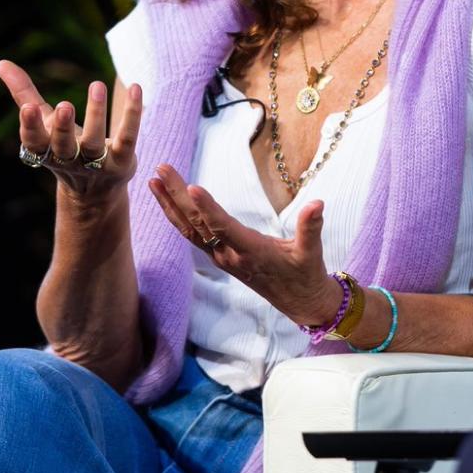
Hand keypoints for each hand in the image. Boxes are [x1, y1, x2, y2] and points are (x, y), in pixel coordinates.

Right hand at [0, 61, 141, 199]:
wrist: (95, 189)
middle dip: (62, 127)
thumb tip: (1, 63)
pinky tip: (136, 88)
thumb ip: (25, 94)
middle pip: (63, 146)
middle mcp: (69, 160)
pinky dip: (131, 114)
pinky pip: (128, 137)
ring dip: (96, 114)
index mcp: (45, 151)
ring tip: (96, 85)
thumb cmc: (64, 146)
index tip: (28, 108)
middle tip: (65, 105)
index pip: (34, 141)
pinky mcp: (122, 162)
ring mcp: (96, 164)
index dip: (30, 126)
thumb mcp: (45, 121)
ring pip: (95, 142)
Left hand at [148, 164, 339, 326]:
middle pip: (198, 223)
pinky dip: (178, 217)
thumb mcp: (312, 252)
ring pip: (189, 229)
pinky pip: (192, 236)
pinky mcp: (221, 257)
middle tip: (162, 169)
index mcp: (251, 252)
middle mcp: (229, 255)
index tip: (191, 187)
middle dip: (178, 195)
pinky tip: (168, 203)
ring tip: (154, 180)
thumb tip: (318, 203)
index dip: (208, 208)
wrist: (300, 302)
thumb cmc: (306, 275)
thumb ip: (312, 227)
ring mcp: (222, 257)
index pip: (224, 227)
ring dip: (170, 205)